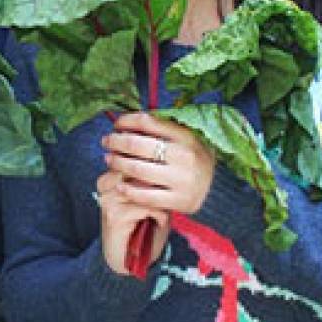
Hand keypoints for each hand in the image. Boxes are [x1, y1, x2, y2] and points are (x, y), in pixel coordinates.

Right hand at [96, 170, 167, 275]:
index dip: (154, 163)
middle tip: (167, 197)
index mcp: (110, 177)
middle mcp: (105, 185)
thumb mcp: (148, 199)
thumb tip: (166, 164)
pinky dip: (159, 215)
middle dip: (158, 182)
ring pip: (144, 186)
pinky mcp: (114, 216)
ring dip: (160, 200)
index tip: (166, 178)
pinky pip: (146, 206)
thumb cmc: (142, 227)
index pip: (133, 156)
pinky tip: (158, 223)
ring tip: (162, 212)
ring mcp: (108, 200)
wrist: (126, 260)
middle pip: (137, 168)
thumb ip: (151, 181)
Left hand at [100, 112, 215, 214]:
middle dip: (116, 141)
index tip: (117, 124)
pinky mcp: (180, 201)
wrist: (215, 189)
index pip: (147, 122)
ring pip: (138, 169)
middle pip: (137, 145)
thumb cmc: (192, 158)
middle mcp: (185, 156)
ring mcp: (183, 180)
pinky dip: (128, 190)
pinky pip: (146, 196)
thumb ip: (162, 129)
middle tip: (106, 141)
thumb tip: (128, 122)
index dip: (126, 121)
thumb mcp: (184, 139)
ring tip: (108, 159)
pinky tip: (119, 185)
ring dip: (117, 162)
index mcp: (186, 136)